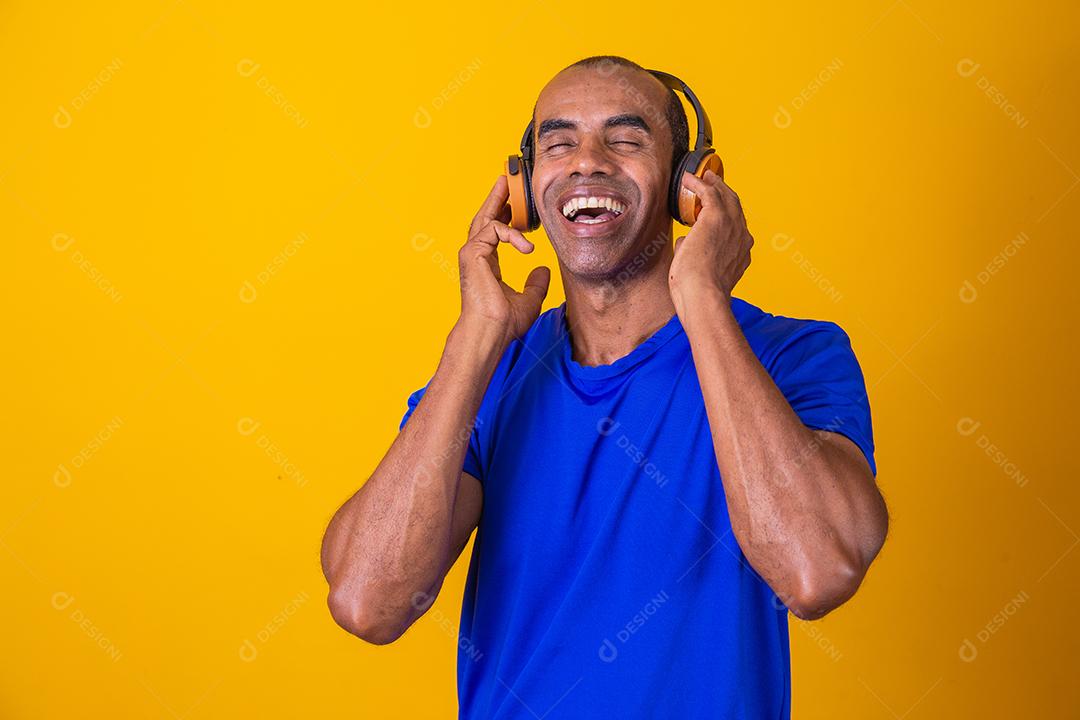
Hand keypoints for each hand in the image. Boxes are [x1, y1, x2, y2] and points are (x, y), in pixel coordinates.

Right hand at [458, 175, 550, 346]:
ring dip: (496, 199)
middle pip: (484, 219)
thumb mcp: (529, 299)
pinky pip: (493, 231)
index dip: (504, 217)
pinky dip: (512, 235)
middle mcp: (476, 257)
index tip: (515, 206)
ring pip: (484, 219)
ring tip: (507, 184)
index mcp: (486, 265)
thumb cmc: (504, 323)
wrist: (490, 331)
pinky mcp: (472, 253)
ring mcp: (471, 254)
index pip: (493, 233)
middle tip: (505, 181)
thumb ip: (536, 284)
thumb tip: (543, 269)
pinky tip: (527, 247)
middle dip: (495, 198)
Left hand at [668, 169, 753, 311]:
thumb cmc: (698, 291)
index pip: (736, 228)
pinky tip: (688, 179)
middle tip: (714, 183)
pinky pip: (709, 192)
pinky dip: (699, 183)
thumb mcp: (701, 272)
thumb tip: (684, 242)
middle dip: (726, 193)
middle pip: (736, 207)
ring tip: (705, 176)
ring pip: (726, 196)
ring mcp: (732, 225)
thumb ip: (696, 253)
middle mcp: (743, 237)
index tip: (718, 210)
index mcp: (742, 252)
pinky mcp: (716, 216)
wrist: (702, 293)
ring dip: (715, 184)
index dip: (728, 216)